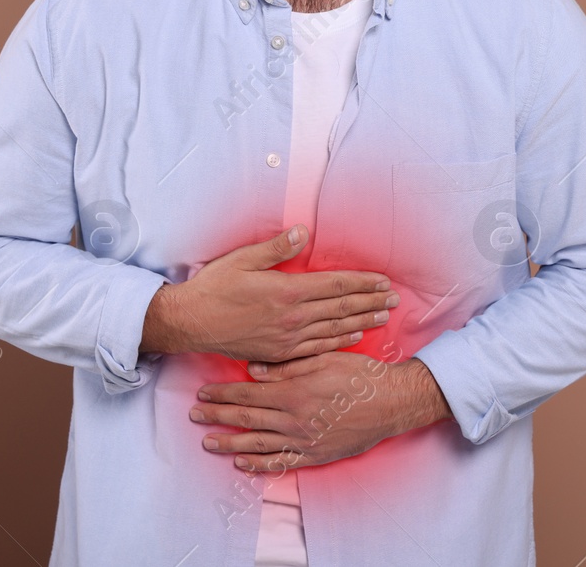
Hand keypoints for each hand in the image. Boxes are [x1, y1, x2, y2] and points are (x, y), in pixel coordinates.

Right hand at [139, 225, 399, 362]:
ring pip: (334, 328)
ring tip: (383, 316)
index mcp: (287, 290)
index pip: (335, 284)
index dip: (362, 282)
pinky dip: (339, 340)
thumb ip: (277, 248)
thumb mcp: (243, 259)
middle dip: (370, 301)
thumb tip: (304, 231)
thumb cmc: (214, 287)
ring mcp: (287, 338)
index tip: (383, 281)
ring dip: (362, 321)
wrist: (191, 323)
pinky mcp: (279, 352)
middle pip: (341, 307)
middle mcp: (292, 316)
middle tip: (394, 299)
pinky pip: (317, 347)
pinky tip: (353, 336)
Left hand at [189, 353, 451, 471]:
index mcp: (294, 391)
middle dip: (218, 416)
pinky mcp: (315, 455)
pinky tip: (242, 462)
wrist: (391, 402)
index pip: (248, 393)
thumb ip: (287, 364)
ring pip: (258, 443)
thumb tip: (252, 368)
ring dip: (230, 443)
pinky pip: (281, 462)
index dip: (223, 394)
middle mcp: (294, 418)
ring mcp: (304, 440)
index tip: (202, 393)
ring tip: (209, 441)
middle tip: (195, 415)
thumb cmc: (360, 374)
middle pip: (247, 418)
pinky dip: (259, 463)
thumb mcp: (324, 358)